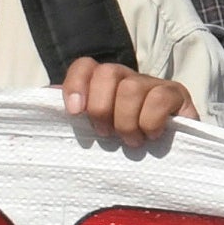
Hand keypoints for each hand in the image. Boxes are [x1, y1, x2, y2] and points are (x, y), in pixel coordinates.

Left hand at [61, 61, 193, 150]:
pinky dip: (150, 121)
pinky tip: (152, 135)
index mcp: (104, 84)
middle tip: (106, 134)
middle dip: (102, 108)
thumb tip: (45, 95)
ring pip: (131, 88)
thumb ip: (74, 112)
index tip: (75, 113)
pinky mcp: (178, 95)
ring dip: (127, 122)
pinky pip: (159, 98)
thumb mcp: (94, 130)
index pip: (85, 66)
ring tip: (131, 141)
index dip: (76, 85)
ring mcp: (154, 84)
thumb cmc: (124, 143)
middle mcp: (128, 78)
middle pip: (108, 73)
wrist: (168, 159)